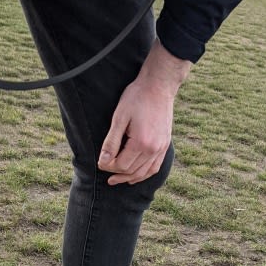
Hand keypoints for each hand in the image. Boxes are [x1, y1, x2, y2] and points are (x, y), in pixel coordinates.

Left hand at [98, 39, 191, 185]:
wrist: (158, 86)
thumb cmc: (137, 97)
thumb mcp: (119, 118)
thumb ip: (111, 142)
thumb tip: (103, 162)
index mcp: (141, 143)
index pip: (122, 165)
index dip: (109, 166)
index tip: (100, 162)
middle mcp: (154, 149)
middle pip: (132, 171)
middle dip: (117, 173)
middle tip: (105, 172)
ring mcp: (161, 148)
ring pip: (144, 173)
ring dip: (129, 178)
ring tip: (117, 180)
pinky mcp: (165, 145)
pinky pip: (155, 167)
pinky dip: (144, 174)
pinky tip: (135, 176)